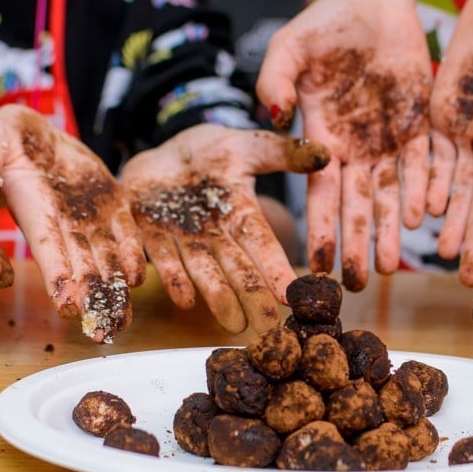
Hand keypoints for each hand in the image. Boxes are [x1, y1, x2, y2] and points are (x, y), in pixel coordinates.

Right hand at [0, 105, 146, 342]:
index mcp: (34, 212)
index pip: (47, 251)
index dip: (58, 279)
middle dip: (92, 298)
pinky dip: (132, 254)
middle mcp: (64, 223)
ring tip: (123, 319)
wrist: (38, 131)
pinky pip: (126, 232)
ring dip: (115, 290)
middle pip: (81, 267)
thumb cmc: (5, 137)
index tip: (67, 307)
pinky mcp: (113, 205)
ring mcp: (91, 217)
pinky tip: (139, 278)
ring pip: (106, 259)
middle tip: (102, 330)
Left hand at [120, 124, 329, 332]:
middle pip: (236, 268)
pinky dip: (170, 277)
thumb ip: (282, 153)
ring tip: (231, 321)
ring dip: (215, 296)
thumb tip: (325, 154)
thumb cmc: (211, 152)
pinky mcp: (147, 234)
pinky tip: (182, 300)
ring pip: (201, 270)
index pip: (262, 243)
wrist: (164, 154)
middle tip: (267, 325)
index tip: (291, 293)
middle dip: (251, 296)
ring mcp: (182, 238)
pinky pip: (160, 256)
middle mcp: (215, 235)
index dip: (275, 268)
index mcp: (241, 214)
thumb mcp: (248, 146)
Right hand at [257, 0, 430, 290]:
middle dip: (356, 244)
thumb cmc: (324, 22)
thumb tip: (272, 112)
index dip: (320, 228)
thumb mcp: (292, 44)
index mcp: (321, 137)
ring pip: (392, 195)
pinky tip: (424, 221)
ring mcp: (389, 141)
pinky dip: (425, 191)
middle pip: (357, 205)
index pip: (320, 192)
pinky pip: (426, 164)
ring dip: (391, 231)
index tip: (316, 265)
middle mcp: (355, 149)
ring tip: (391, 269)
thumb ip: (276, 75)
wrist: (373, 3)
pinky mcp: (421, 127)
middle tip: (356, 285)